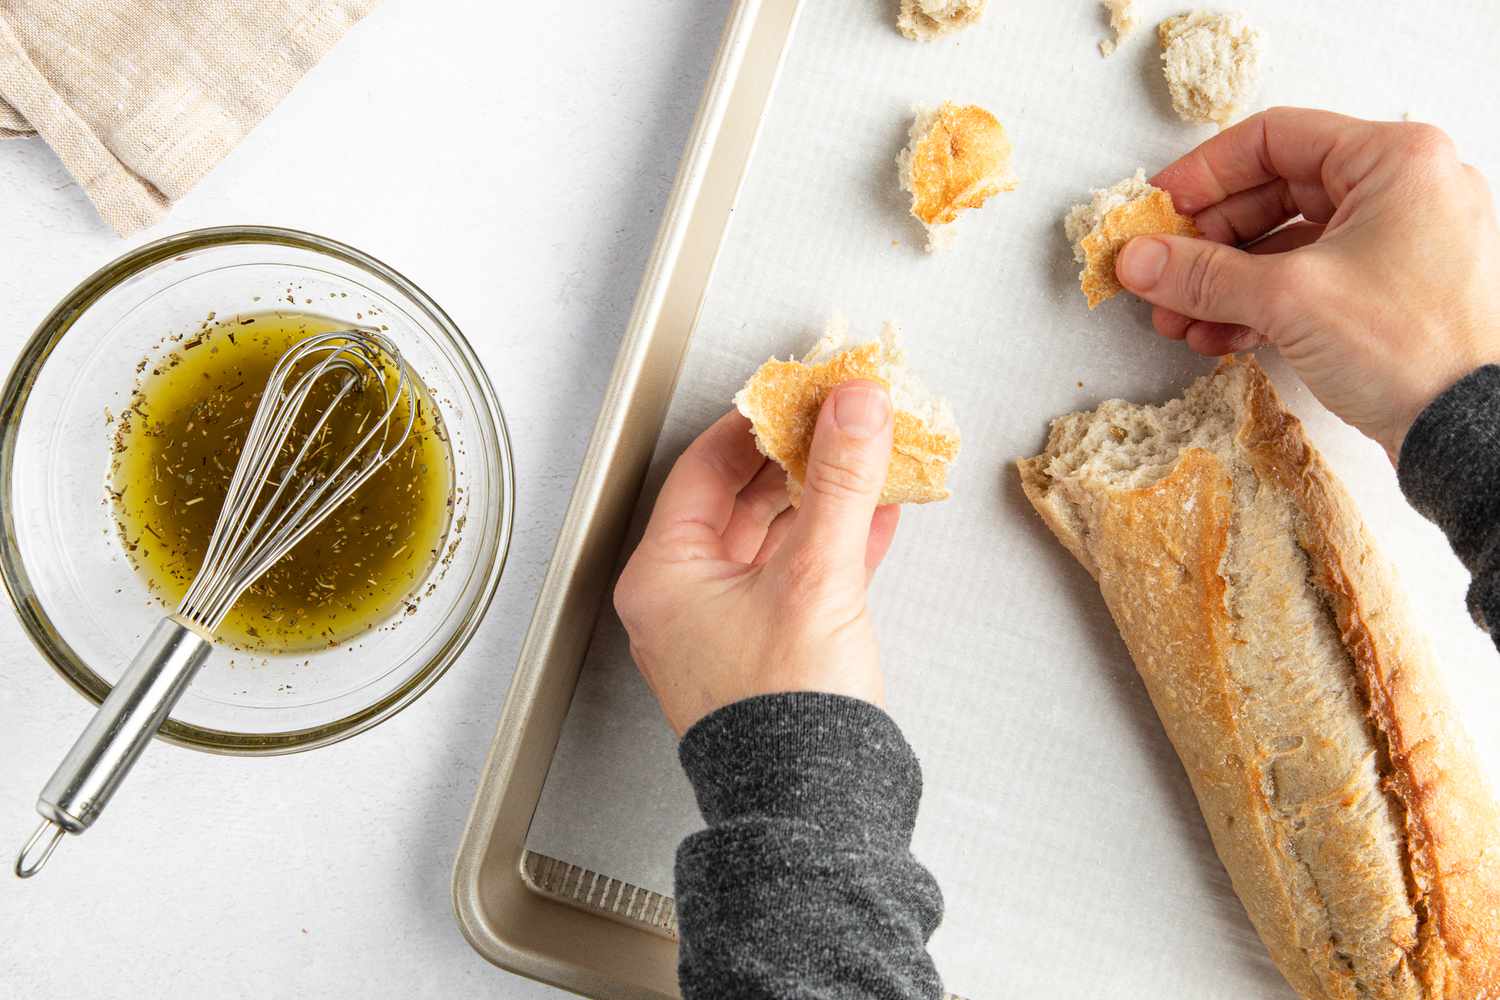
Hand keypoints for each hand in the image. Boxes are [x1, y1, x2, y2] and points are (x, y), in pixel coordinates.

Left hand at [614, 383, 899, 735]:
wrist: (813, 809)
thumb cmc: (785, 714)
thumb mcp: (815, 576)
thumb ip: (839, 482)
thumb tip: (852, 408)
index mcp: (664, 577)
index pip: (703, 470)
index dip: (755, 424)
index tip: (797, 396)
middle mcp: (684, 600)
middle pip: (741, 501)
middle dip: (800, 459)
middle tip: (840, 420)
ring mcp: (726, 627)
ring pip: (776, 538)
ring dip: (825, 498)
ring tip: (869, 458)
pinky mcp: (768, 650)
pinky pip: (799, 577)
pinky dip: (836, 545)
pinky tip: (876, 516)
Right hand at [1115, 107, 1499, 460]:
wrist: (1466, 431)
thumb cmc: (1410, 347)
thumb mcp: (1288, 299)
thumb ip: (1203, 274)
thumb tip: (1138, 258)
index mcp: (1395, 160)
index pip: (1275, 139)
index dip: (1204, 173)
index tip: (1159, 208)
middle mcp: (1403, 189)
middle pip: (1275, 194)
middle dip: (1207, 244)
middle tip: (1159, 272)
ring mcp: (1399, 242)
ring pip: (1286, 245)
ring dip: (1224, 282)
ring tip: (1176, 318)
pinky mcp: (1390, 291)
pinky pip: (1308, 281)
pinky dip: (1258, 305)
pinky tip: (1216, 337)